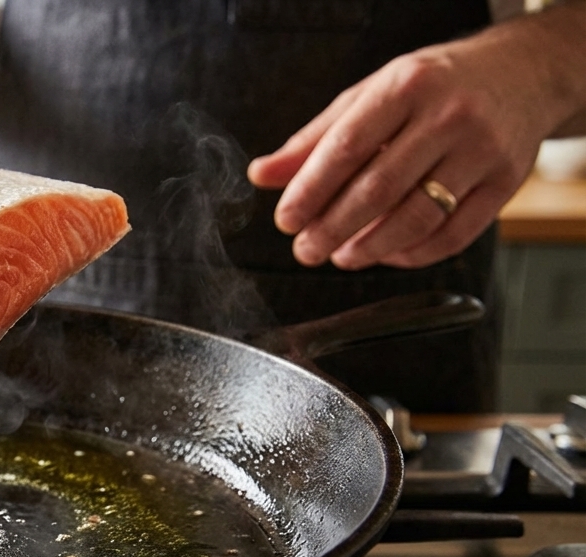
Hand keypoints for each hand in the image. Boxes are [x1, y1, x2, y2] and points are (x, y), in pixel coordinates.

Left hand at [248, 14, 584, 270]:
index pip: (347, 147)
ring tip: (341, 256)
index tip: (286, 220)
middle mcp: (449, 116)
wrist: (521, 73)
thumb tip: (261, 175)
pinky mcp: (507, 182)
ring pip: (417, 217)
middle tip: (306, 250)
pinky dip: (414, 254)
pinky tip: (386, 253)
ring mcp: (483, 151)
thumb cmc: (432, 87)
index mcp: (406, 87)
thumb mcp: (370, 95)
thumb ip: (315, 139)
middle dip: (333, 228)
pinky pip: (454, 234)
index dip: (310, 191)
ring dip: (370, 248)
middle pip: (379, 189)